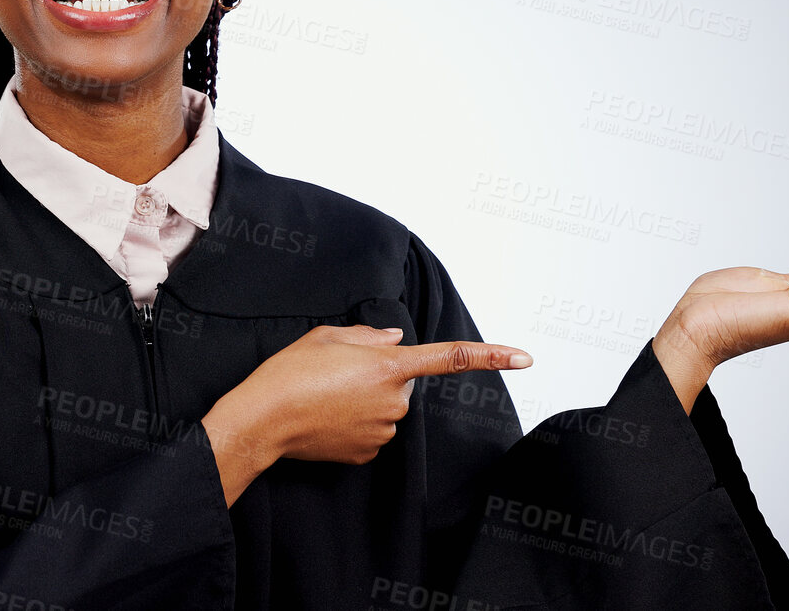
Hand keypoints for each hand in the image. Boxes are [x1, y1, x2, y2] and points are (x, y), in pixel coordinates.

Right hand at [201, 324, 529, 504]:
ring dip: (364, 400)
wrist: (263, 420)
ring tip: (324, 396)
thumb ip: (367, 336)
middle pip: (400, 382)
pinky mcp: (367, 452)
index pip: (450, 358)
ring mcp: (382, 430)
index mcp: (387, 365)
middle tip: (336, 373)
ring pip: (385, 408)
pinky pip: (371, 431)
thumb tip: (393, 339)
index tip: (525, 357)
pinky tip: (326, 418)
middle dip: (377, 376)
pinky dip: (353, 423)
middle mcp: (393, 401)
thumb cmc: (289, 374)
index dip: (491, 356)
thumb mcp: (326, 336)